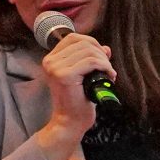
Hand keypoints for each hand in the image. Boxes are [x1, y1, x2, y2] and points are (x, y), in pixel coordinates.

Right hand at [33, 31, 114, 159]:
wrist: (70, 121)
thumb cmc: (79, 100)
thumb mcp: (85, 74)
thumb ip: (91, 59)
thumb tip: (106, 48)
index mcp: (51, 58)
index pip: (74, 38)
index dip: (92, 44)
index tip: (102, 58)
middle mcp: (50, 61)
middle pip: (83, 42)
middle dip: (101, 54)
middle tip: (107, 69)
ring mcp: (55, 68)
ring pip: (89, 52)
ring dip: (105, 62)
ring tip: (108, 75)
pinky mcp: (64, 76)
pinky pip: (91, 62)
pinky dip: (105, 67)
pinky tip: (109, 77)